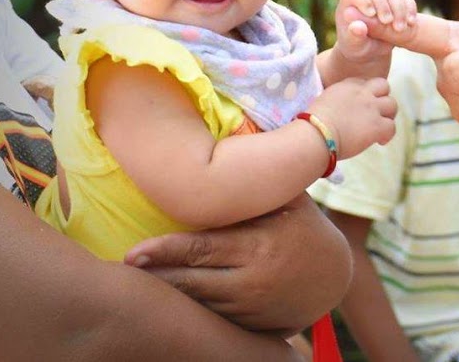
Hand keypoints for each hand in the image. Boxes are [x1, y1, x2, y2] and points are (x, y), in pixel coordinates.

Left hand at [123, 194, 353, 336]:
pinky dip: (188, 308)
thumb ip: (261, 182)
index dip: (164, 251)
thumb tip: (237, 135)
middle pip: (190, 279)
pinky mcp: (247, 324)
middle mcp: (251, 279)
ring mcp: (248, 306)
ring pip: (196, 301)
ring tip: (136, 282)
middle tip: (124, 268)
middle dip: (155, 273)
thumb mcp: (290, 202)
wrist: (335, 278)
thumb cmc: (305, 229)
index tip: (133, 253)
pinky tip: (167, 300)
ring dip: (167, 292)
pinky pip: (210, 316)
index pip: (201, 249)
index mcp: (258, 245)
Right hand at [308, 77, 397, 158]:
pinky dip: (388, 135)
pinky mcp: (377, 125)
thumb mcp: (324, 103)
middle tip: (377, 113)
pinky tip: (379, 141)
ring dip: (388, 116)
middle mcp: (362, 93)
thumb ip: (336, 102)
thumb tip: (338, 114)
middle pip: (384, 86)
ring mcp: (371, 108)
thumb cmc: (311, 125)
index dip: (367, 93)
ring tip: (380, 127)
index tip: (361, 106)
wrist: (314, 135)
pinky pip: (392, 127)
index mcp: (347, 85)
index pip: (365, 82)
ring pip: (392, 105)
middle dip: (383, 98)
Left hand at [334, 0, 417, 75]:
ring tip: (399, 29)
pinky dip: (410, 9)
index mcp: (348, 5)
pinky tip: (411, 23)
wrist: (372, 52)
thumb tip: (356, 26)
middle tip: (387, 22)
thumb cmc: (358, 48)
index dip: (362, 0)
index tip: (371, 14)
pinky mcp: (394, 2)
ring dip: (398, 10)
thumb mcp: (355, 46)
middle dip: (382, 5)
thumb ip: (355, 36)